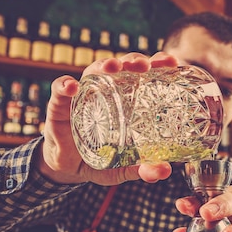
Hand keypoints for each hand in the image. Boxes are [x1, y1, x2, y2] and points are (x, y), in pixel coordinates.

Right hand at [37, 52, 178, 184]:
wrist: (68, 168)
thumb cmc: (100, 160)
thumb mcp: (123, 167)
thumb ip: (142, 169)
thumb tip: (165, 171)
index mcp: (127, 101)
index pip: (145, 75)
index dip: (158, 64)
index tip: (171, 62)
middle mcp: (107, 92)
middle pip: (122, 67)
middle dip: (134, 60)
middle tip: (144, 65)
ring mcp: (84, 96)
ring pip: (94, 70)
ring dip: (104, 65)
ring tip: (113, 67)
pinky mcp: (60, 105)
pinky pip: (60, 89)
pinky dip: (64, 85)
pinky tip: (72, 87)